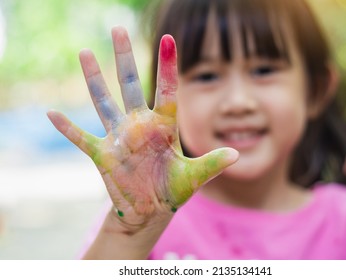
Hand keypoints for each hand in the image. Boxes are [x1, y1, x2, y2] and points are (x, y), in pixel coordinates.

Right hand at [48, 26, 237, 229]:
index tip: (168, 38)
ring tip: (85, 52)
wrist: (151, 210)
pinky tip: (51, 113)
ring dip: (94, 79)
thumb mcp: (193, 178)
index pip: (167, 90)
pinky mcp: (103, 154)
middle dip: (124, 58)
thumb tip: (236, 155)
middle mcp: (140, 126)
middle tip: (118, 28)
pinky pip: (80, 138)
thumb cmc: (173, 191)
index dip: (167, 66)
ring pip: (104, 102)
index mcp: (164, 127)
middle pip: (130, 85)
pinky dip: (66, 128)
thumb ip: (211, 164)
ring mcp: (119, 138)